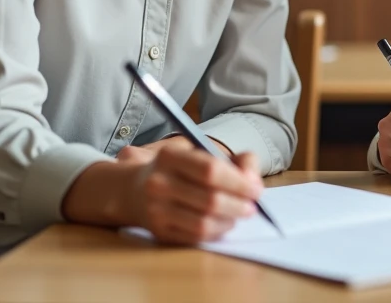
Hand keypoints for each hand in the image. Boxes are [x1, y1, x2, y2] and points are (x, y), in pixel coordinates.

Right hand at [122, 139, 264, 243]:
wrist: (134, 190)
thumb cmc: (180, 170)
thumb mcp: (203, 153)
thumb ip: (236, 160)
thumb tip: (253, 182)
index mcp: (170, 157)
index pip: (210, 170)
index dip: (238, 182)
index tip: (256, 189)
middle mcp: (159, 183)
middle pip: (209, 199)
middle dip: (239, 205)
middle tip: (252, 207)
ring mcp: (156, 209)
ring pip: (203, 222)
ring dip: (229, 221)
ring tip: (239, 215)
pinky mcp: (159, 231)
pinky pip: (195, 237)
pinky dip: (216, 232)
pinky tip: (224, 224)